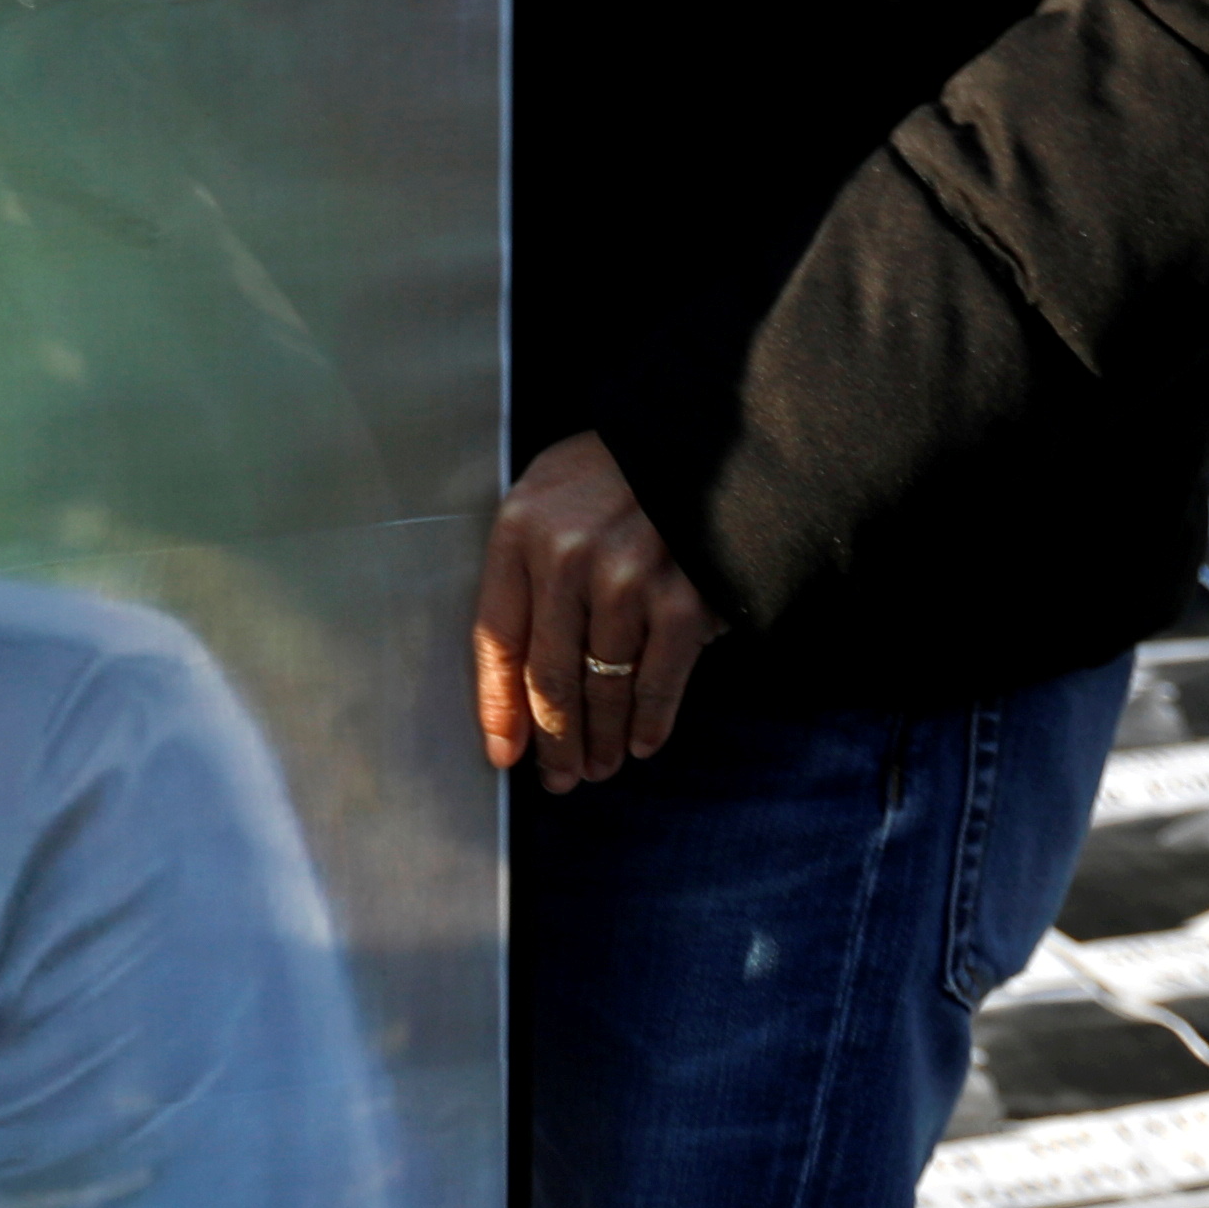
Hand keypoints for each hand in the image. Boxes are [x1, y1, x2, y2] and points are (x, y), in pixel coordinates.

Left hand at [471, 432, 716, 790]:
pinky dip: (650, 722)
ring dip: (600, 740)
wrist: (713, 430)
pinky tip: (643, 744)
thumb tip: (518, 666)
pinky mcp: (683, 598)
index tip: (503, 753)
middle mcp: (568, 556)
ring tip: (598, 767)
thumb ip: (529, 562)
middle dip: (553, 740)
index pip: (495, 638)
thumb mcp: (554, 490)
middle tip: (558, 777)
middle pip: (548, 677)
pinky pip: (658, 682)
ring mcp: (627, 579)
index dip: (497, 706)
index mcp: (522, 528)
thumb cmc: (623, 468)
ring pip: (602, 687)